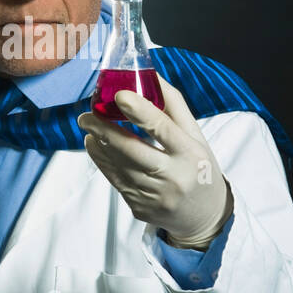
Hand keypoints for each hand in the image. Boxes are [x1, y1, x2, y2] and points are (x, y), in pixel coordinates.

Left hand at [76, 75, 233, 247]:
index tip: (119, 94)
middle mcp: (173, 177)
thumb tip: (150, 76)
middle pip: (131, 150)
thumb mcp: (196, 137)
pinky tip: (96, 147)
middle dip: (104, 130)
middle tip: (86, 115)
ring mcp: (155, 196)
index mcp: (190, 154)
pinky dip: (102, 161)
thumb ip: (174, 107)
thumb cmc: (200, 169)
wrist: (205, 217)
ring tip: (89, 127)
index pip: (163, 128)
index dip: (140, 110)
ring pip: (119, 166)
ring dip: (99, 144)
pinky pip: (116, 181)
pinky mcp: (141, 208)